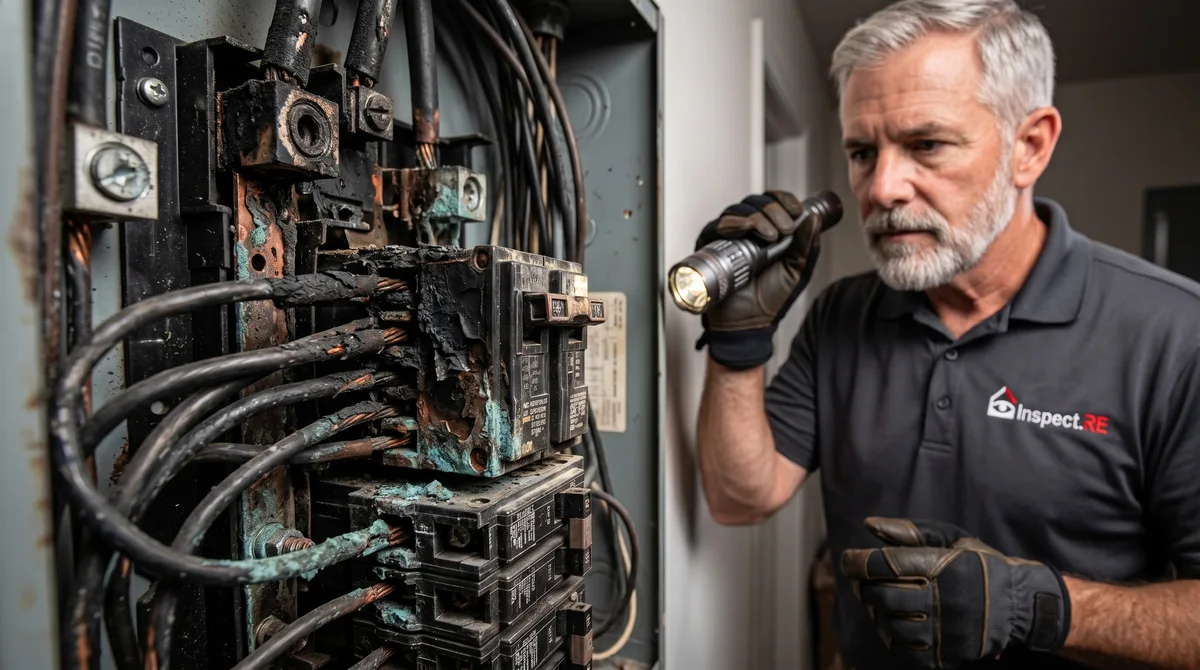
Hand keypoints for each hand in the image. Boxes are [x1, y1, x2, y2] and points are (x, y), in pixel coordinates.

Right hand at [696, 191, 823, 369]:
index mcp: (768, 231)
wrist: (749, 324)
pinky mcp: (709, 248)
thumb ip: (807, 246)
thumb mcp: (797, 271)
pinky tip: (745, 228)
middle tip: (784, 229)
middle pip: (756, 202)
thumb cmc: (770, 300)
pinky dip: (731, 223)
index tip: (795, 210)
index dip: (784, 200)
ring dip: (756, 217)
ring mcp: (727, 238)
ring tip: (769, 236)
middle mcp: (747, 232)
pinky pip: (716, 227)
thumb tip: (813, 217)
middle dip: (773, 210)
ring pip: (738, 210)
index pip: (773, 202)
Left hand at [841, 517, 1070, 668]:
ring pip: (891, 624)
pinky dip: (890, 635)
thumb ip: (908, 531)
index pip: (887, 565)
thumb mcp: (950, 538)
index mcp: (944, 566)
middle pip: (884, 596)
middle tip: (860, 580)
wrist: (1019, 604)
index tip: (847, 559)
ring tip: (876, 599)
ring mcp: (947, 630)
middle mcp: (945, 599)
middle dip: (864, 587)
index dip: (858, 562)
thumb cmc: (979, 564)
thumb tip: (868, 524)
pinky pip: (906, 649)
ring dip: (875, 611)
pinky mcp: (949, 653)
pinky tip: (891, 621)